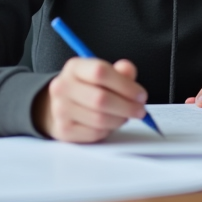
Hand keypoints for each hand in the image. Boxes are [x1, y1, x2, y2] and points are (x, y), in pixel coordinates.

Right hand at [33, 57, 148, 142]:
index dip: (125, 85)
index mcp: (75, 67)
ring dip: (119, 119)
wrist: (60, 105)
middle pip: (100, 98)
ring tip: (125, 116)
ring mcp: (60, 109)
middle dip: (127, 106)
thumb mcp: (103, 73)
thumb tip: (128, 71)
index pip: (100, 72)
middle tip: (140, 110)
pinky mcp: (63, 130)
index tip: (140, 95)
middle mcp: (63, 87)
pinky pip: (94, 133)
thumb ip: (120, 71)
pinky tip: (110, 123)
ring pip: (99, 119)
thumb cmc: (88, 87)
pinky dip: (108, 130)